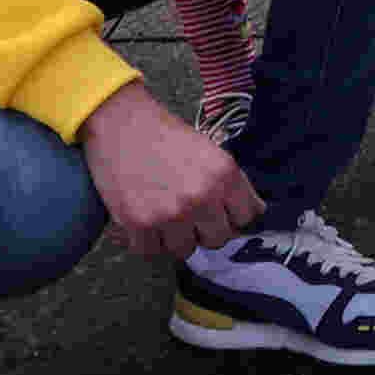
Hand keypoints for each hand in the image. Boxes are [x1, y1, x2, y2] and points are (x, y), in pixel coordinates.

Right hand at [79, 85, 260, 261]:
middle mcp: (201, 197)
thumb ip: (231, 183)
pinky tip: (145, 217)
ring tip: (164, 212)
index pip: (247, 217)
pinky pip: (152, 252)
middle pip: (218, 240)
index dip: (232, 215)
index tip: (221, 212)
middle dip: (204, 229)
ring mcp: (171, 214)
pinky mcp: (140, 224)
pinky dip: (147, 240)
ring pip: (185, 250)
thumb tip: (254, 212)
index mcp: (224, 174)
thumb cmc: (163, 134)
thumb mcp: (209, 150)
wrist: (119, 122)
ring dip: (175, 237)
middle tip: (189, 213)